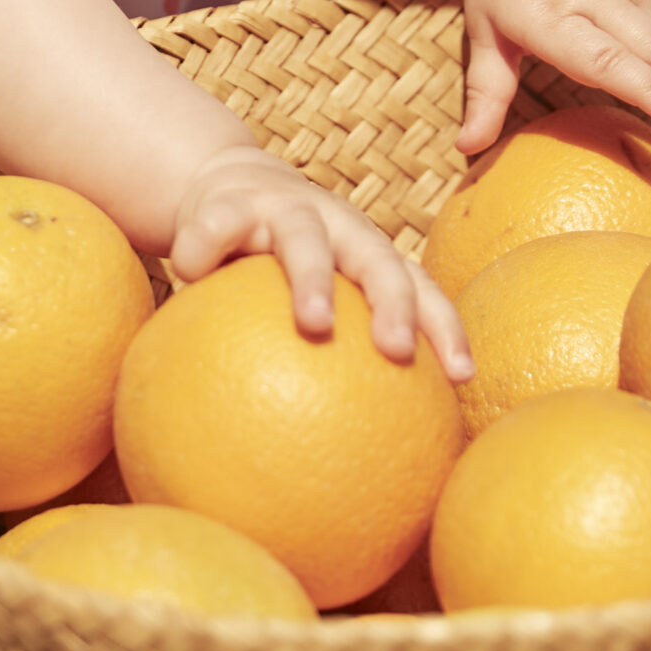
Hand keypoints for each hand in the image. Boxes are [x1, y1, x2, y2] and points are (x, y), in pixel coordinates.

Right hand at [171, 145, 470, 376]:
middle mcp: (336, 225)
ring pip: (306, 237)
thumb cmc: (275, 264)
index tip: (461, 377)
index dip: (442, 326)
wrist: (225, 182)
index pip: (417, 286)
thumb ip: (324, 363)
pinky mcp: (229, 200)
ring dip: (316, 277)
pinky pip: (217, 224)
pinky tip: (190, 274)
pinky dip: (206, 246)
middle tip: (398, 350)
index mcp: (364, 252)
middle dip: (392, 300)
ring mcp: (283, 207)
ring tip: (314, 322)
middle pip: (377, 257)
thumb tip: (334, 468)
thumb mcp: (303, 299)